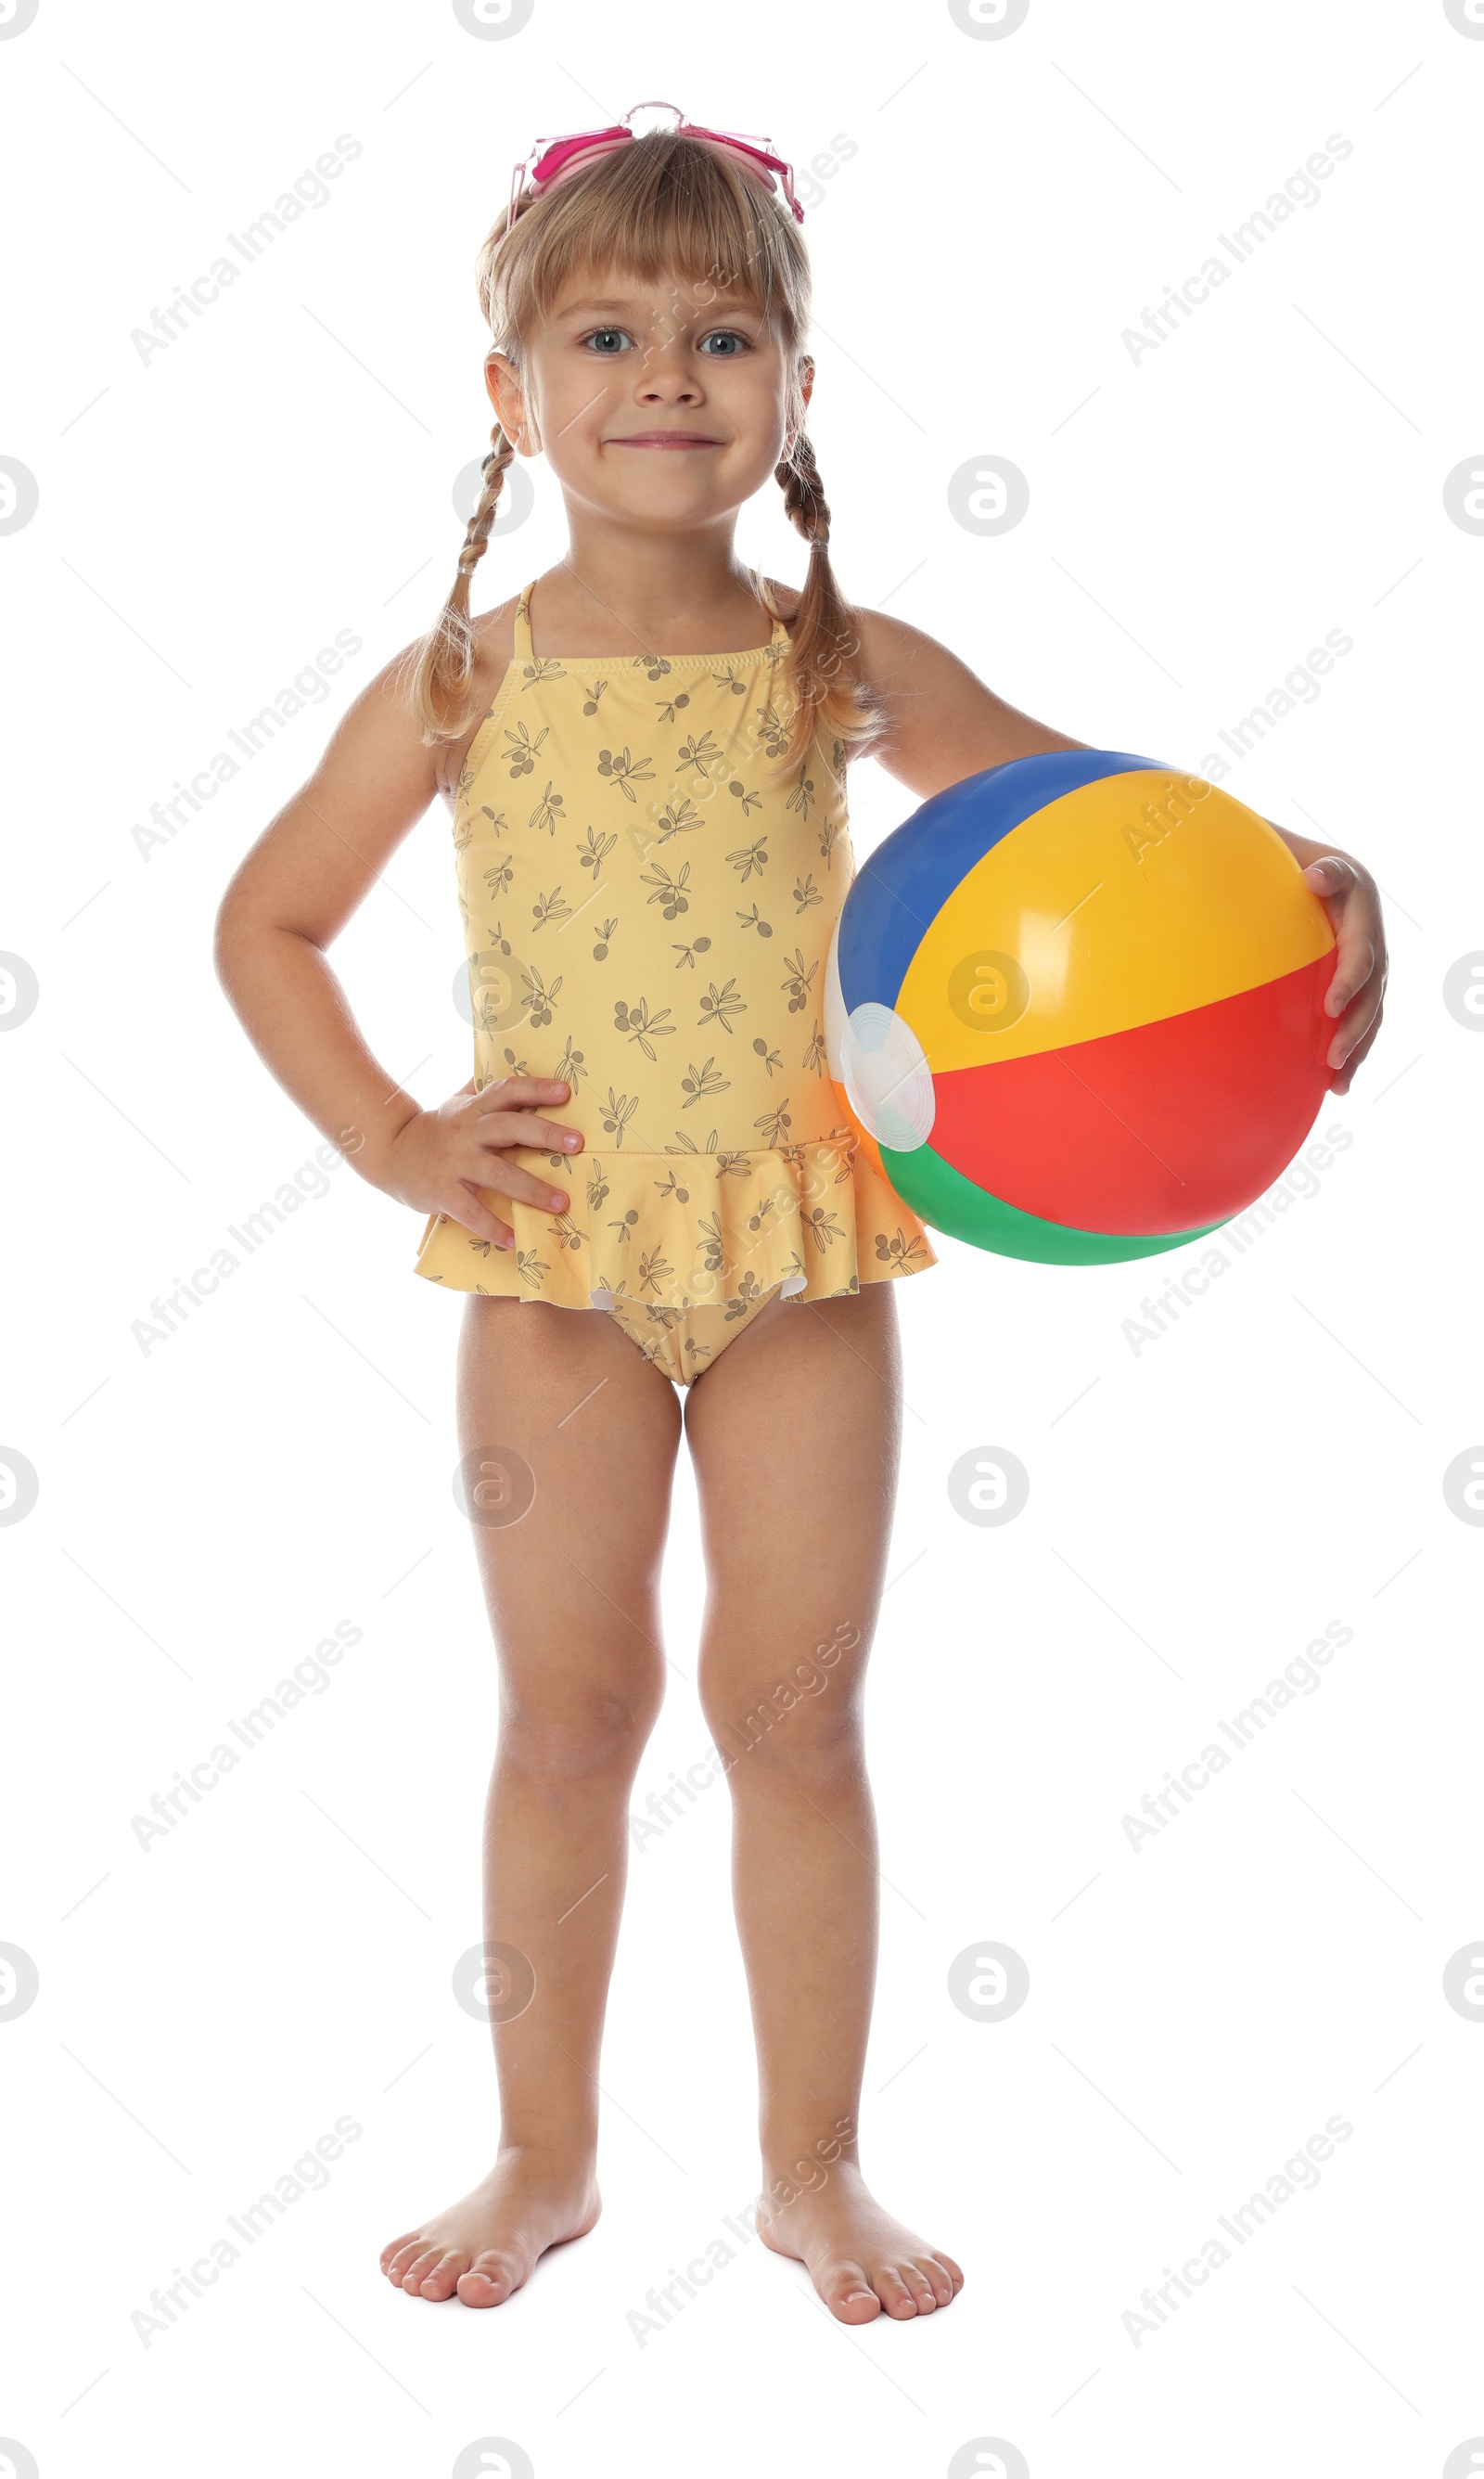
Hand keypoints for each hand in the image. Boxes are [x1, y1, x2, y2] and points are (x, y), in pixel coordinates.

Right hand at [382, 1075, 582, 1248]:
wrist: (390, 1154)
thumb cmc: (438, 1130)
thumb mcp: (457, 1104)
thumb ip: (483, 1089)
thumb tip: (509, 1057)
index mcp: (474, 1109)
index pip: (507, 1090)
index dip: (535, 1088)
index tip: (566, 1091)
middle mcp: (466, 1132)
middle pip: (509, 1127)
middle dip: (544, 1133)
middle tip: (578, 1143)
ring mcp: (453, 1162)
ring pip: (497, 1173)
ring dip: (531, 1189)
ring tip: (561, 1203)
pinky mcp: (441, 1191)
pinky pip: (470, 1212)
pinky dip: (493, 1227)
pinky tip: (515, 1240)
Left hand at [1299, 853, 1386, 1094]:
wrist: (1306, 871)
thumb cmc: (1298, 865)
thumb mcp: (1309, 859)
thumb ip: (1321, 870)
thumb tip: (1313, 876)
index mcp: (1363, 914)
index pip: (1361, 954)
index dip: (1350, 981)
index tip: (1329, 1007)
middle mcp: (1372, 943)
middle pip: (1371, 993)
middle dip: (1354, 1027)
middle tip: (1332, 1057)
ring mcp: (1368, 966)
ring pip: (1370, 1013)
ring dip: (1357, 1048)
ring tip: (1338, 1081)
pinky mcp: (1356, 985)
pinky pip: (1359, 1021)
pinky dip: (1351, 1052)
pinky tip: (1336, 1084)